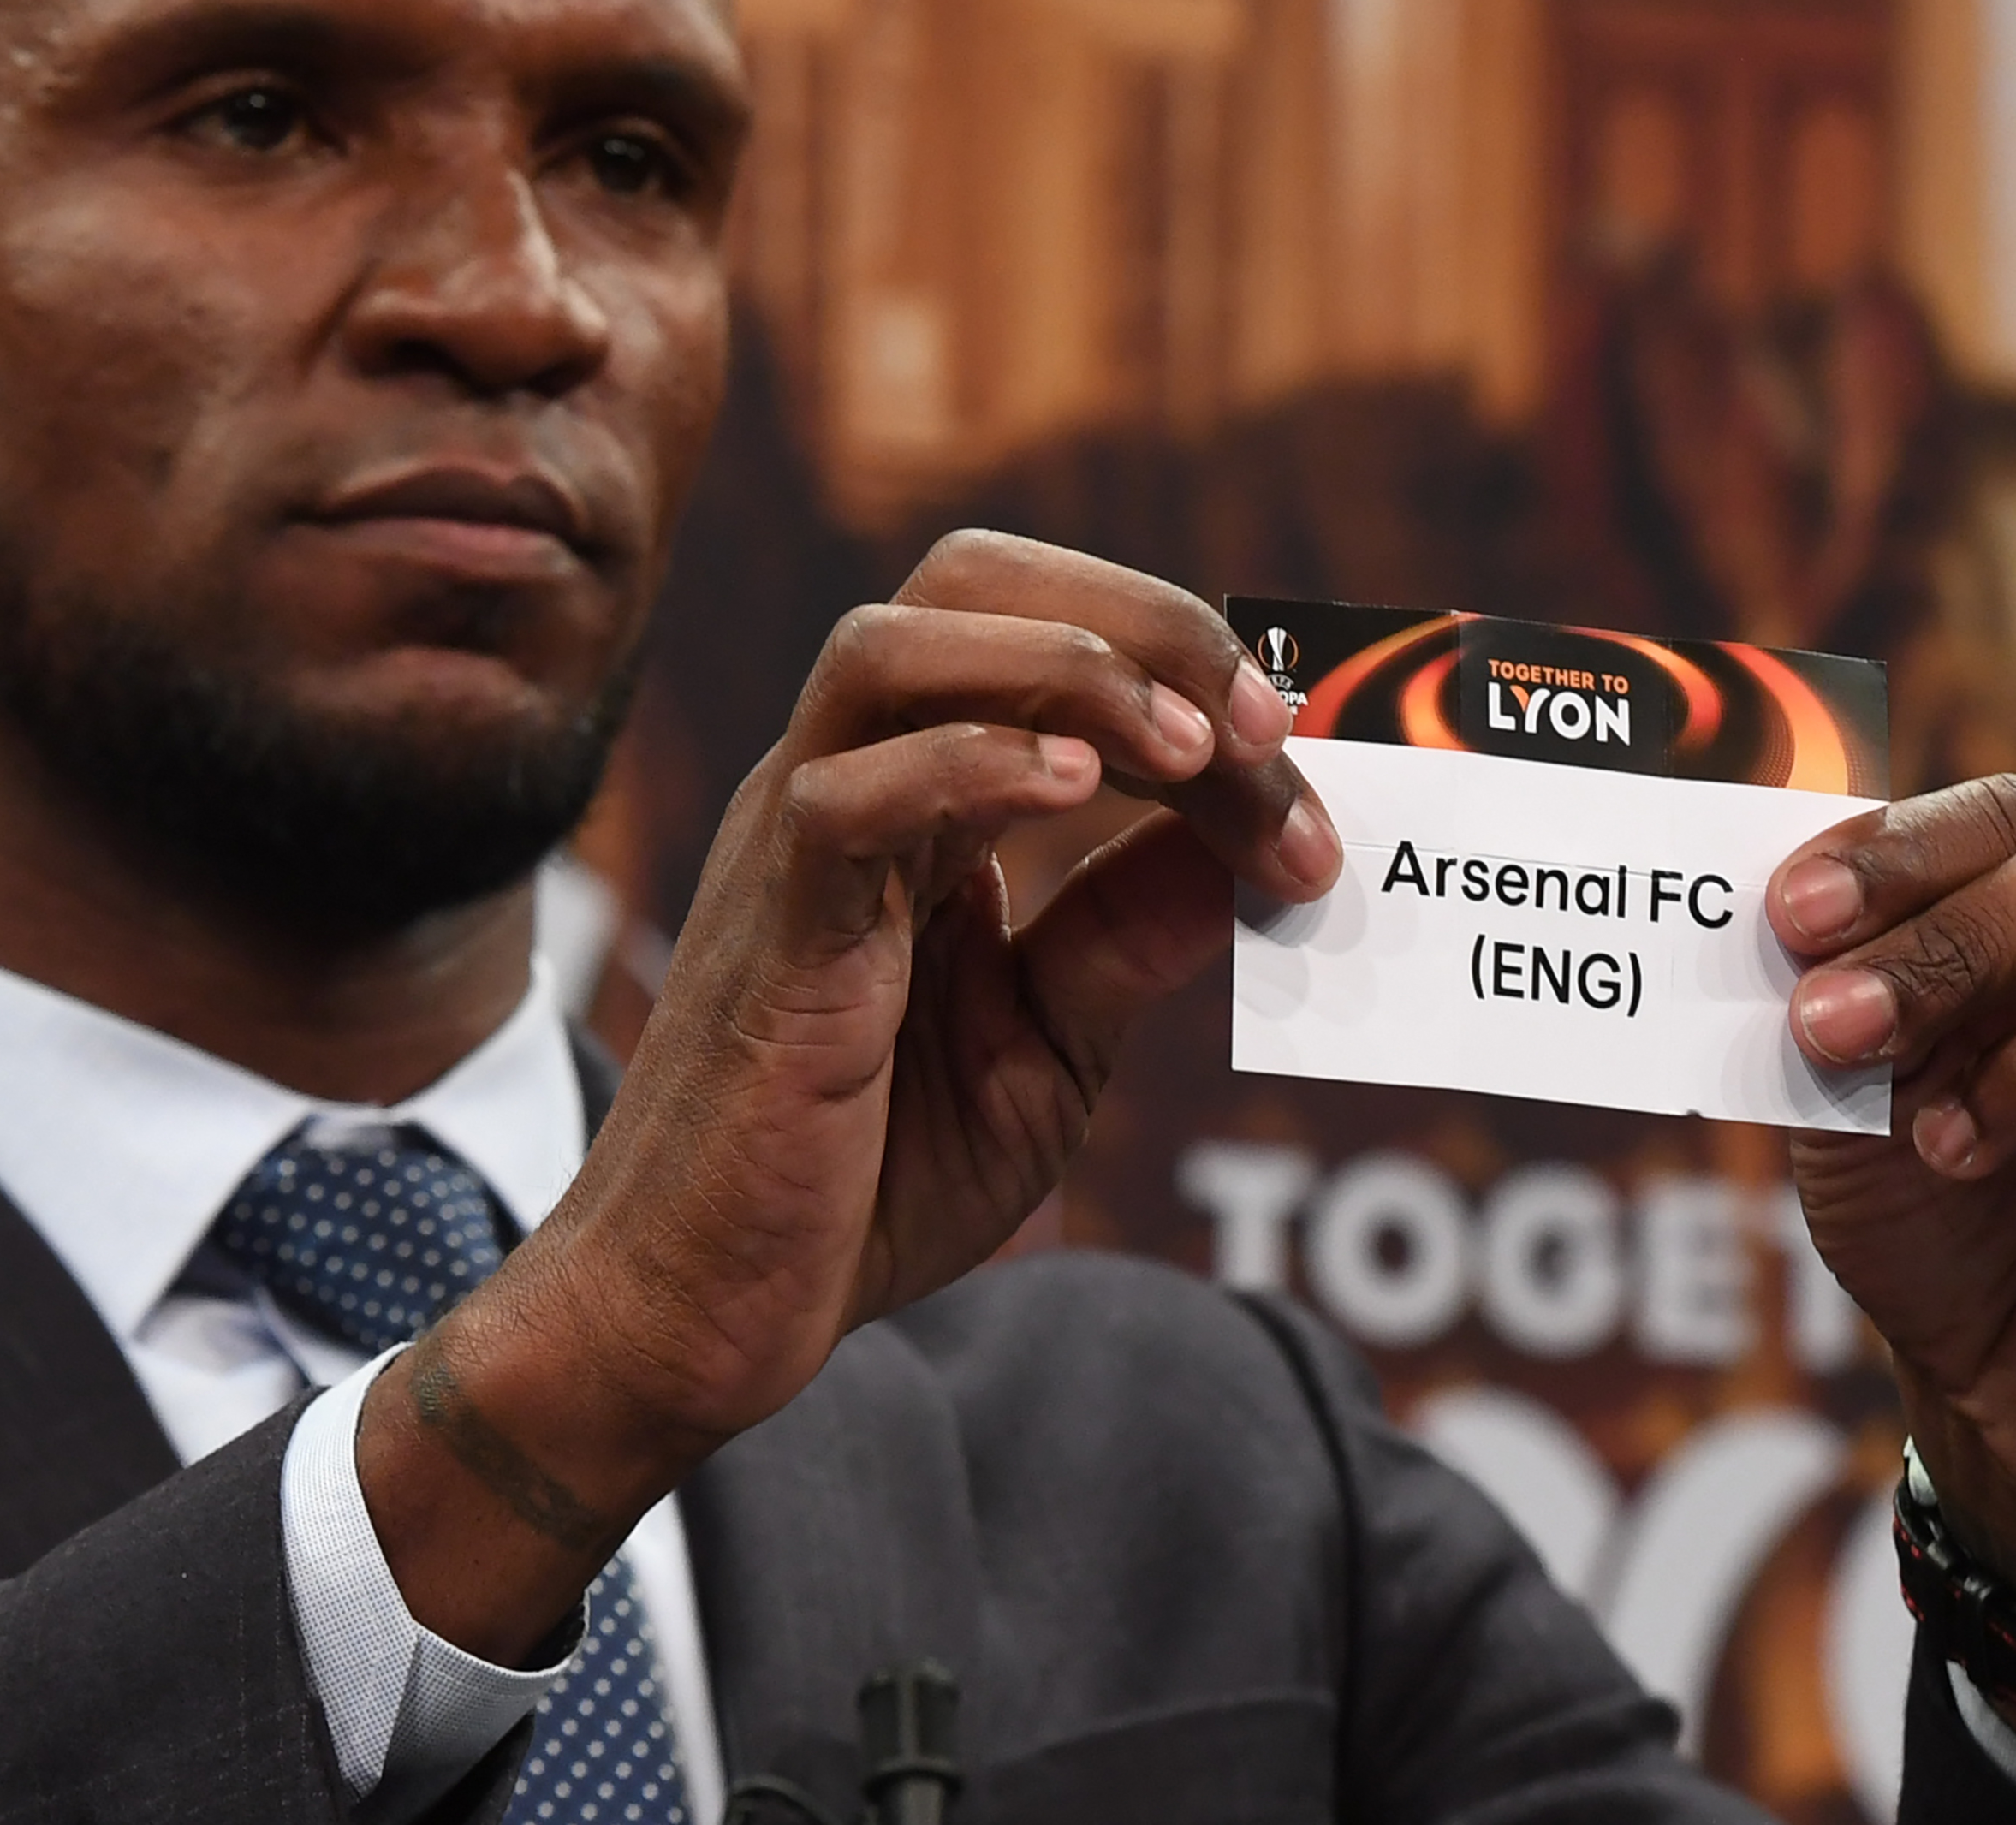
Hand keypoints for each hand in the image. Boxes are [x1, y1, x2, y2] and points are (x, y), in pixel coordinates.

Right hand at [359, 532, 1339, 1657]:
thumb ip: (1124, 940)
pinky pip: (841, 796)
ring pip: (892, 645)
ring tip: (1190, 749)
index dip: (1201, 685)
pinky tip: (1078, 793)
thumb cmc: (860, 1181)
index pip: (1059, 653)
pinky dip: (968, 764)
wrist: (703, 1314)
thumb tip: (1234, 853)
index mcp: (924, 802)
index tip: (1312, 781)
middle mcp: (853, 787)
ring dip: (1067, 666)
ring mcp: (795, 846)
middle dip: (1143, 621)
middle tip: (1267, 722)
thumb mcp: (1046, 1051)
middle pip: (971, 581)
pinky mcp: (773, 935)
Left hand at [1769, 777, 2015, 1774]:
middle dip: (1962, 943)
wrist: (2007, 1384)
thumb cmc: (1930, 1211)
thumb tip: (1794, 927)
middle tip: (1842, 1028)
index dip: (1902, 854)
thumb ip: (1833, 1014)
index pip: (2009, 814)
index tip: (1794, 916)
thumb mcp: (1846, 1112)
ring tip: (1954, 1142)